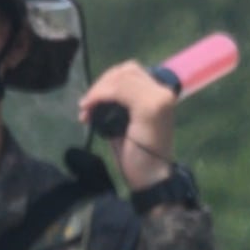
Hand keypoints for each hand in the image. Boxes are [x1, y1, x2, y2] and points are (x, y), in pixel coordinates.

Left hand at [81, 60, 183, 189]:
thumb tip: (101, 92)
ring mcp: (159, 98)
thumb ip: (121, 103)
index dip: (108, 80)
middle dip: (102, 83)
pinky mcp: (150, 107)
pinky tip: (90, 109)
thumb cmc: (139, 155)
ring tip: (86, 109)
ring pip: (122, 78)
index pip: (132, 72)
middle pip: (126, 71)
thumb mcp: (126, 122)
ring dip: (99, 90)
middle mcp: (163, 92)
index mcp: (160, 94)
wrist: (151, 178)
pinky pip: (120, 91)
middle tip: (86, 104)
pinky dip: (100, 96)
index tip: (92, 100)